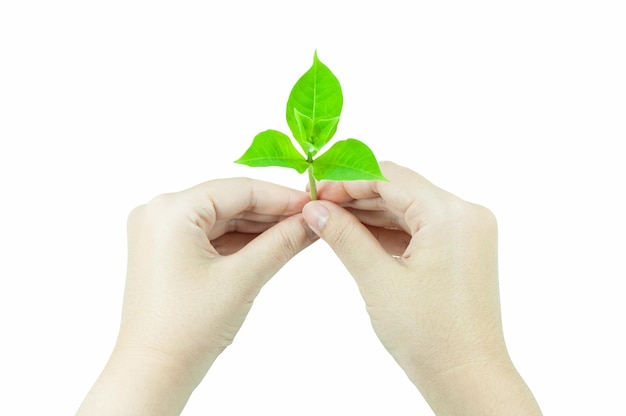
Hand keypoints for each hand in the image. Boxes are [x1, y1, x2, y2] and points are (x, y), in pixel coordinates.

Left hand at [77, 178, 314, 414]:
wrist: (154, 372)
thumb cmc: (189, 327)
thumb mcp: (244, 278)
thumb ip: (282, 242)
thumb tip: (313, 221)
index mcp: (170, 210)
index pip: (238, 190)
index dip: (281, 197)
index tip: (314, 203)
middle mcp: (159, 212)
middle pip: (229, 202)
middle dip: (272, 214)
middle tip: (311, 220)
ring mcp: (160, 232)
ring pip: (222, 219)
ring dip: (259, 228)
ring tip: (298, 233)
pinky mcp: (165, 250)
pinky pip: (210, 236)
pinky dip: (240, 242)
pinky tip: (272, 244)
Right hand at [302, 162, 541, 414]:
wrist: (467, 378)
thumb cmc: (428, 335)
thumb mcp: (378, 280)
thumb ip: (344, 236)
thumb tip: (314, 208)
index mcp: (451, 215)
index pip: (390, 177)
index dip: (348, 181)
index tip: (315, 191)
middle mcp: (466, 214)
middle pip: (401, 189)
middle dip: (357, 197)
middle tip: (317, 207)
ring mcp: (467, 231)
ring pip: (409, 208)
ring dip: (371, 213)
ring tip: (330, 221)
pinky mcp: (462, 248)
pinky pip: (420, 227)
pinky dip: (389, 230)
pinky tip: (357, 234)